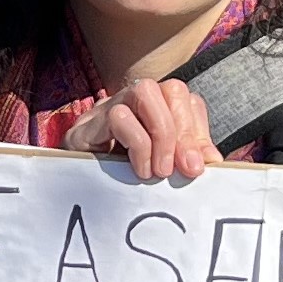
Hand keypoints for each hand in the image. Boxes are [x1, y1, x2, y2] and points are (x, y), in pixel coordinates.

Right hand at [63, 77, 221, 182]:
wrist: (69, 192)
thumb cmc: (117, 179)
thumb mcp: (158, 170)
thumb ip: (183, 162)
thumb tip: (213, 162)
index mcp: (155, 111)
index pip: (188, 101)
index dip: (198, 131)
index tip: (199, 167)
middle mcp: (135, 102)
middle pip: (172, 89)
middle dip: (184, 131)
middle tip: (182, 170)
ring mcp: (111, 107)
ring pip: (145, 91)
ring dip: (161, 133)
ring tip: (158, 171)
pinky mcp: (89, 124)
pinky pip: (119, 116)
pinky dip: (137, 144)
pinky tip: (139, 170)